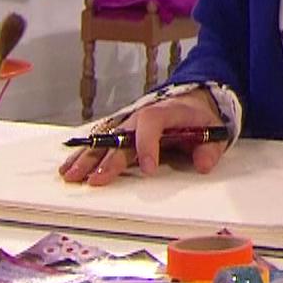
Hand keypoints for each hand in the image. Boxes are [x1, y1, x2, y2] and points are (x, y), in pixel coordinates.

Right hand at [58, 89, 227, 185]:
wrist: (188, 102)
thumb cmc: (198, 118)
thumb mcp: (213, 130)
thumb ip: (210, 148)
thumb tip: (203, 164)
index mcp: (164, 112)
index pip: (151, 123)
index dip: (148, 145)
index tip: (149, 169)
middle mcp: (139, 117)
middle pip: (120, 136)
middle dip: (107, 158)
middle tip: (96, 180)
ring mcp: (127, 125)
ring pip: (104, 140)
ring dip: (88, 158)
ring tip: (72, 176)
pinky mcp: (119, 133)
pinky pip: (99, 143)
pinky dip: (84, 155)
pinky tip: (69, 169)